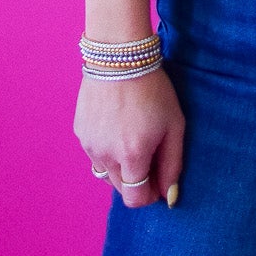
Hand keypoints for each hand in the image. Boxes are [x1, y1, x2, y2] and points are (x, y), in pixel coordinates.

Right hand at [74, 66, 186, 207]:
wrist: (119, 56)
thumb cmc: (153, 90)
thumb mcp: (174, 125)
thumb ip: (172, 165)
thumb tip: (168, 197)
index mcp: (132, 157)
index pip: (136, 199)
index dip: (150, 194)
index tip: (159, 179)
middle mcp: (106, 156)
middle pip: (121, 189)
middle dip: (136, 180)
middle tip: (149, 152)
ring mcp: (89, 145)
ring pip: (106, 173)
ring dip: (120, 167)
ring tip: (132, 136)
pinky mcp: (80, 132)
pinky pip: (95, 153)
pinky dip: (106, 149)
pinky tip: (117, 125)